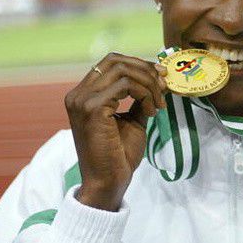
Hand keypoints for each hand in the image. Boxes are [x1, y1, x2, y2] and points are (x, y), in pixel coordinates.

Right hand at [64, 52, 166, 210]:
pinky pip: (126, 85)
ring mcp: (82, 100)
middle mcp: (78, 94)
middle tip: (164, 84)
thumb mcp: (132, 119)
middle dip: (146, 69)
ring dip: (148, 84)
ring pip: (123, 71)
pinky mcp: (92, 109)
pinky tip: (152, 112)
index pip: (111, 62)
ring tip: (158, 105)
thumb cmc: (119, 154)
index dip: (139, 63)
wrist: (109, 182)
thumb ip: (140, 97)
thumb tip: (159, 77)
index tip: (161, 75)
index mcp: (84, 94)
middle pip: (116, 60)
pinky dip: (145, 94)